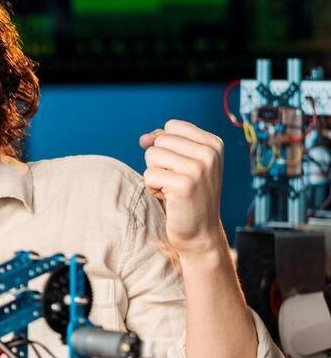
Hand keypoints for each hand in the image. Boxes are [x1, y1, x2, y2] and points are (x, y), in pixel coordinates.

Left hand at [139, 119, 225, 254]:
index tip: (178, 165)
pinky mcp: (184, 184)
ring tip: (172, 188)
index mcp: (213, 143)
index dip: (165, 145)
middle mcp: (209, 153)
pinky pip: (149, 175)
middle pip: (159, 141)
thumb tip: (144, 139)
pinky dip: (152, 188)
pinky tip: (169, 198)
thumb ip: (165, 143)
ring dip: (155, 174)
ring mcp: (199, 168)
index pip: (172, 126)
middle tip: (176, 180)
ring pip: (151, 155)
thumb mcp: (183, 162)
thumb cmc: (188, 195)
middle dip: (159, 162)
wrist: (200, 231)